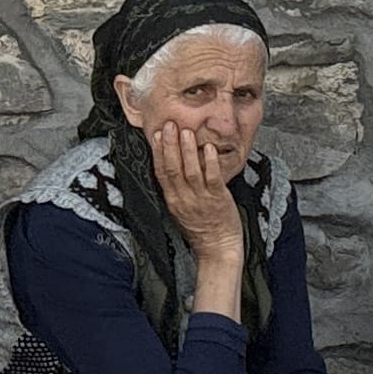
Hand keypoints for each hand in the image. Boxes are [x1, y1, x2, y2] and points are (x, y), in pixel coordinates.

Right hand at [150, 122, 243, 259]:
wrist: (217, 248)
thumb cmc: (201, 228)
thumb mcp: (181, 208)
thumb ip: (177, 189)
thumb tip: (175, 165)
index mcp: (172, 200)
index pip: (160, 172)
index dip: (157, 152)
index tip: (155, 134)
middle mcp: (183, 199)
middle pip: (172, 168)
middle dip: (169, 145)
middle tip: (169, 125)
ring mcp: (200, 199)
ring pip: (190, 171)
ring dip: (187, 150)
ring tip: (186, 132)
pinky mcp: (218, 200)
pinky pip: (212, 179)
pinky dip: (210, 163)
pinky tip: (209, 149)